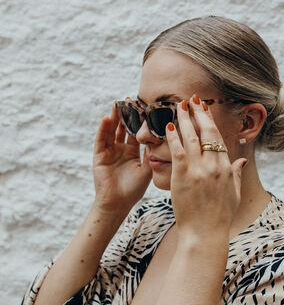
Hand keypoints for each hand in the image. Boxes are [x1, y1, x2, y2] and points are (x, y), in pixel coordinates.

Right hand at [92, 99, 151, 215]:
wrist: (118, 204)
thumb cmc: (133, 189)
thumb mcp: (146, 169)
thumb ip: (152, 154)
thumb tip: (163, 138)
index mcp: (132, 152)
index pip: (136, 132)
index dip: (140, 121)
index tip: (145, 108)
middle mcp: (121, 149)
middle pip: (124, 128)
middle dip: (127, 115)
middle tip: (131, 100)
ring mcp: (109, 151)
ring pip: (112, 130)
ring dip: (115, 117)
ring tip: (118, 103)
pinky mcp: (99, 155)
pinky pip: (102, 140)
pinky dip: (104, 129)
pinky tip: (107, 117)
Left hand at [165, 94, 247, 242]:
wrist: (204, 234)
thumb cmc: (219, 217)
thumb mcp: (233, 194)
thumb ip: (236, 174)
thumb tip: (240, 159)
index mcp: (226, 168)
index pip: (218, 138)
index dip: (210, 121)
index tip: (205, 109)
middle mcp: (214, 165)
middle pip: (206, 132)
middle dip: (198, 113)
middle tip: (192, 99)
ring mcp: (198, 170)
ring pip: (191, 138)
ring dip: (184, 119)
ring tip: (179, 106)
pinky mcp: (183, 177)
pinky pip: (178, 151)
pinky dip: (174, 137)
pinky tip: (169, 126)